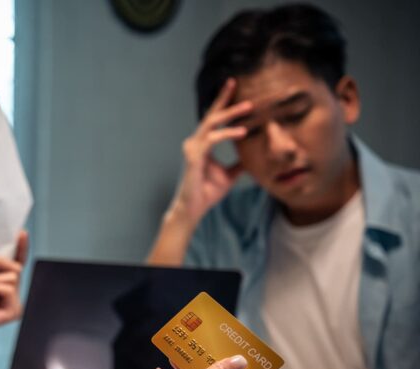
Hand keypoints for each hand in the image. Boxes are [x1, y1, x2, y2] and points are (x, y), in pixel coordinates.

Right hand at [170, 78, 251, 225]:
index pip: (214, 119)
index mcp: (202, 144)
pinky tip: (241, 132)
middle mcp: (195, 142)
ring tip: (249, 106)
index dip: (223, 102)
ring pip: (211, 123)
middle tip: (236, 82)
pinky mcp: (193, 157)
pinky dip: (227, 134)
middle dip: (224, 99)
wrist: (193, 209)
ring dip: (231, 113)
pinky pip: (211, 140)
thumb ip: (239, 163)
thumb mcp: (230, 175)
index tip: (234, 85)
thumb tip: (253, 158)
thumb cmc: (207, 192)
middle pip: (211, 115)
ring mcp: (192, 149)